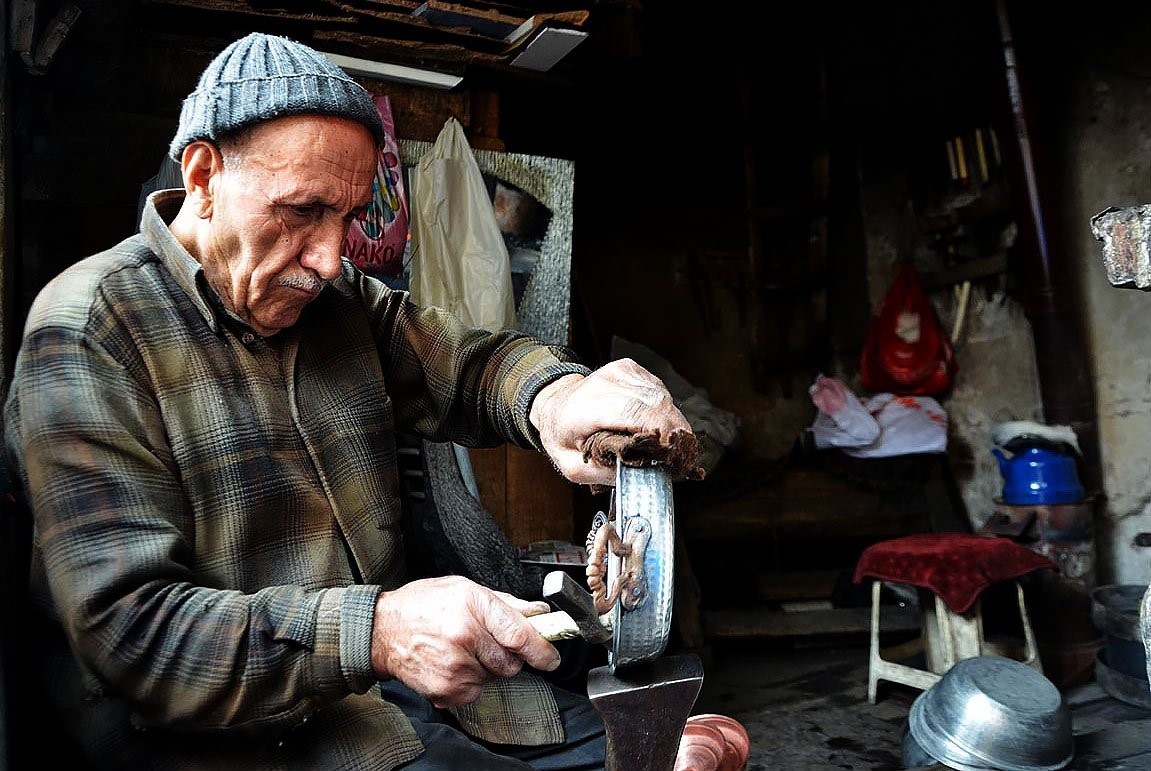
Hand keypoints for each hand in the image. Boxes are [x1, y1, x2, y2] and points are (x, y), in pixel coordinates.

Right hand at [370, 576, 558, 706]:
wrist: (382, 631)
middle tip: (487, 643)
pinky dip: (471, 682)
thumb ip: (504, 603)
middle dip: (507, 656)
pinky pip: (476, 692)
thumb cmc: (422, 605)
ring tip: (462, 650)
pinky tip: (452, 664)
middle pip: (510, 662)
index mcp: (472, 606)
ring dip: (487, 668)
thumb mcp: (464, 589)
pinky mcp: (446, 689)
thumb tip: (537, 613)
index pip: (518, 633)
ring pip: (494, 678)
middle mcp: (464, 636)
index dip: (541, 648)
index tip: (551, 657)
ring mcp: (455, 666)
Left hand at [530, 358, 691, 485]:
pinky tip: (652, 424)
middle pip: (655, 404)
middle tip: (677, 458)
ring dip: (670, 422)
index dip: (661, 433)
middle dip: (673, 433)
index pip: (633, 413)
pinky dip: (663, 410)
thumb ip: (605, 472)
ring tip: (664, 444)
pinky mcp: (630, 368)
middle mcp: (604, 383)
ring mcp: (619, 372)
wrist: (555, 406)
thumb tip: (641, 471)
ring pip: (662, 397)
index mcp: (585, 408)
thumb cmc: (563, 437)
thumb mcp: (573, 468)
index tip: (674, 456)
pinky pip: (659, 391)